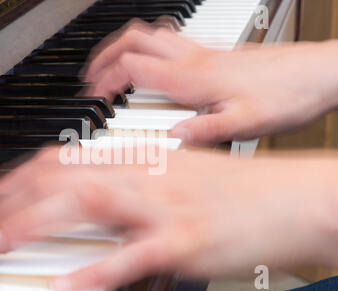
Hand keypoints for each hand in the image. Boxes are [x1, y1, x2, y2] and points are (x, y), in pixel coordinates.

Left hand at [0, 147, 337, 290]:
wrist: (287, 198)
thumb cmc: (235, 188)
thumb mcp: (176, 172)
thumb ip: (132, 180)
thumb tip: (94, 192)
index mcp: (143, 158)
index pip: (68, 158)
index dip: (23, 174)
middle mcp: (146, 176)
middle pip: (66, 179)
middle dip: (15, 198)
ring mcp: (163, 208)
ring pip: (89, 206)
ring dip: (40, 223)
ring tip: (2, 240)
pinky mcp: (184, 241)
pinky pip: (133, 254)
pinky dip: (98, 268)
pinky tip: (70, 282)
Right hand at [83, 20, 337, 145]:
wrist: (318, 75)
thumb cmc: (287, 97)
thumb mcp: (247, 124)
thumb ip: (207, 130)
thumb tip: (172, 139)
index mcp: (192, 78)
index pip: (132, 68)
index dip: (106, 80)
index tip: (93, 95)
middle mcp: (193, 59)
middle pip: (134, 41)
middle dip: (105, 56)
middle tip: (92, 75)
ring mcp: (203, 52)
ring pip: (151, 34)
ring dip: (125, 46)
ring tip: (113, 65)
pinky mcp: (215, 53)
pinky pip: (172, 38)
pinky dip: (151, 46)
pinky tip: (155, 61)